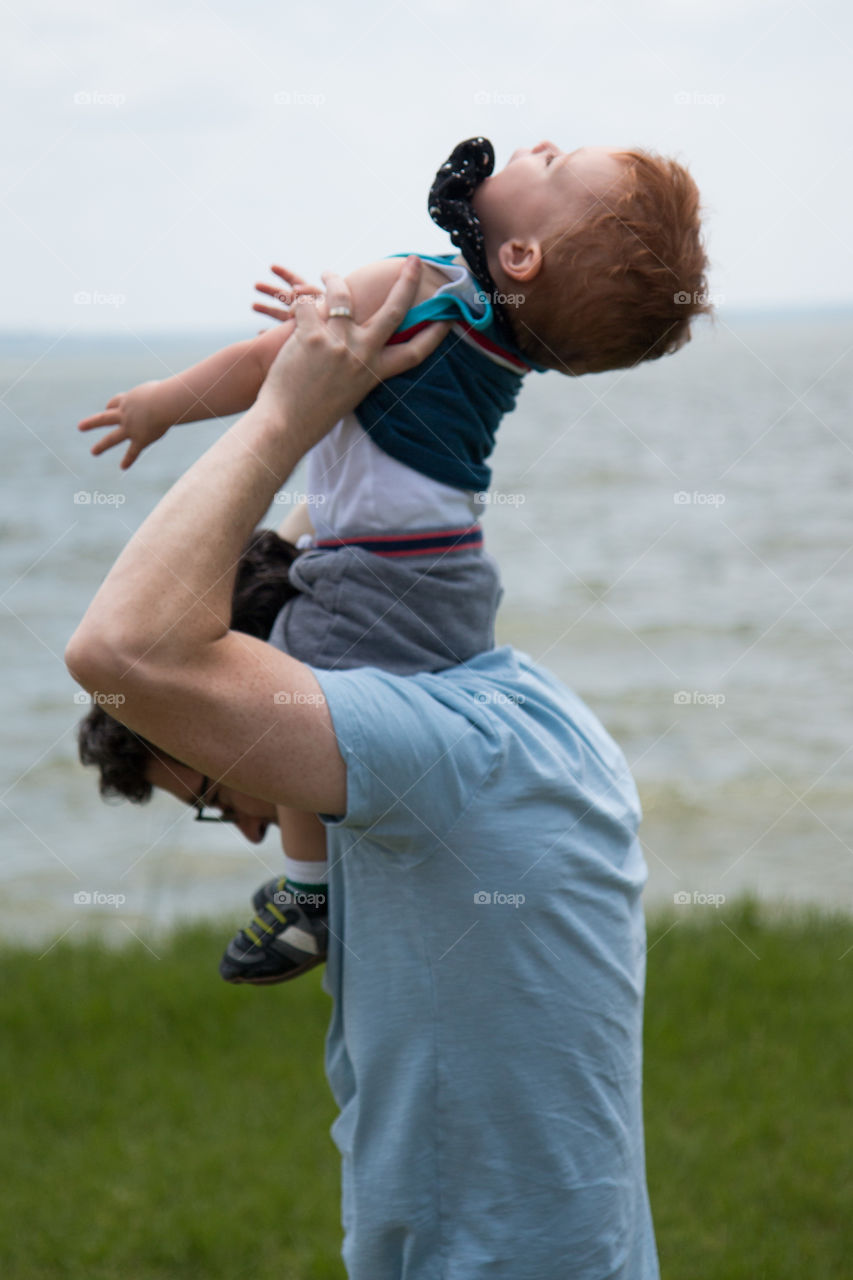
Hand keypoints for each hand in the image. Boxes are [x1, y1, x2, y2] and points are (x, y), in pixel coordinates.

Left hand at [77, 381, 169, 469]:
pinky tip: (123, 467)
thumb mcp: (158, 389)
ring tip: (93, 452)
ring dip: (102, 446)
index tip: (110, 407)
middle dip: (92, 423)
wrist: (163, 403)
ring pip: (112, 438)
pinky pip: (133, 452)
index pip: (115, 402)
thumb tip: (173, 395)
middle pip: (104, 419)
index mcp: (128, 400)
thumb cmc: (167, 393)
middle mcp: (125, 414)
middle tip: (80, 427)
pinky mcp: (140, 439)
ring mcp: (130, 428)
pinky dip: (128, 459)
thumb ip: (160, 393)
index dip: (112, 405)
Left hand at [254, 256, 449, 451]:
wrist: (286, 425)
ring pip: (342, 294)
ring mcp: (339, 344)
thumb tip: (360, 345)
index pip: (414, 353)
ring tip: (329, 274)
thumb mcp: (349, 391)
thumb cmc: (313, 413)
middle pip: (394, 311)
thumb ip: (358, 367)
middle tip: (414, 261)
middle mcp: (362, 355)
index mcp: (374, 372)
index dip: (434, 335)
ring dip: (335, 279)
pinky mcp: (312, 337)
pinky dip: (300, 302)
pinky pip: (307, 304)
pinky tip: (294, 302)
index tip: (447, 319)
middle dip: (407, 282)